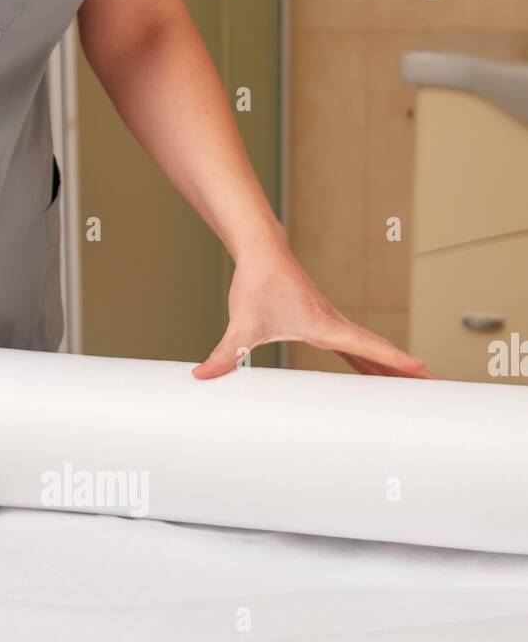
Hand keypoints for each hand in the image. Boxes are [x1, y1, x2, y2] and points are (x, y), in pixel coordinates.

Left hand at [194, 235, 436, 379]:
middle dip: (409, 372)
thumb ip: (224, 355)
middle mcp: (335, 325)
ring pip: (373, 351)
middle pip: (380, 352)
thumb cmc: (256, 284)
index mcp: (323, 325)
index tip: (420, 369)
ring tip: (422, 388)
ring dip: (396, 370)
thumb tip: (201, 377)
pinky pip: (359, 349)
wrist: (263, 253)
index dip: (391, 359)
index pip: (365, 345)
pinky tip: (380, 378)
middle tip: (439, 387)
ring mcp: (334, 325)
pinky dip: (375, 363)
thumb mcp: (240, 324)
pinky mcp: (327, 326)